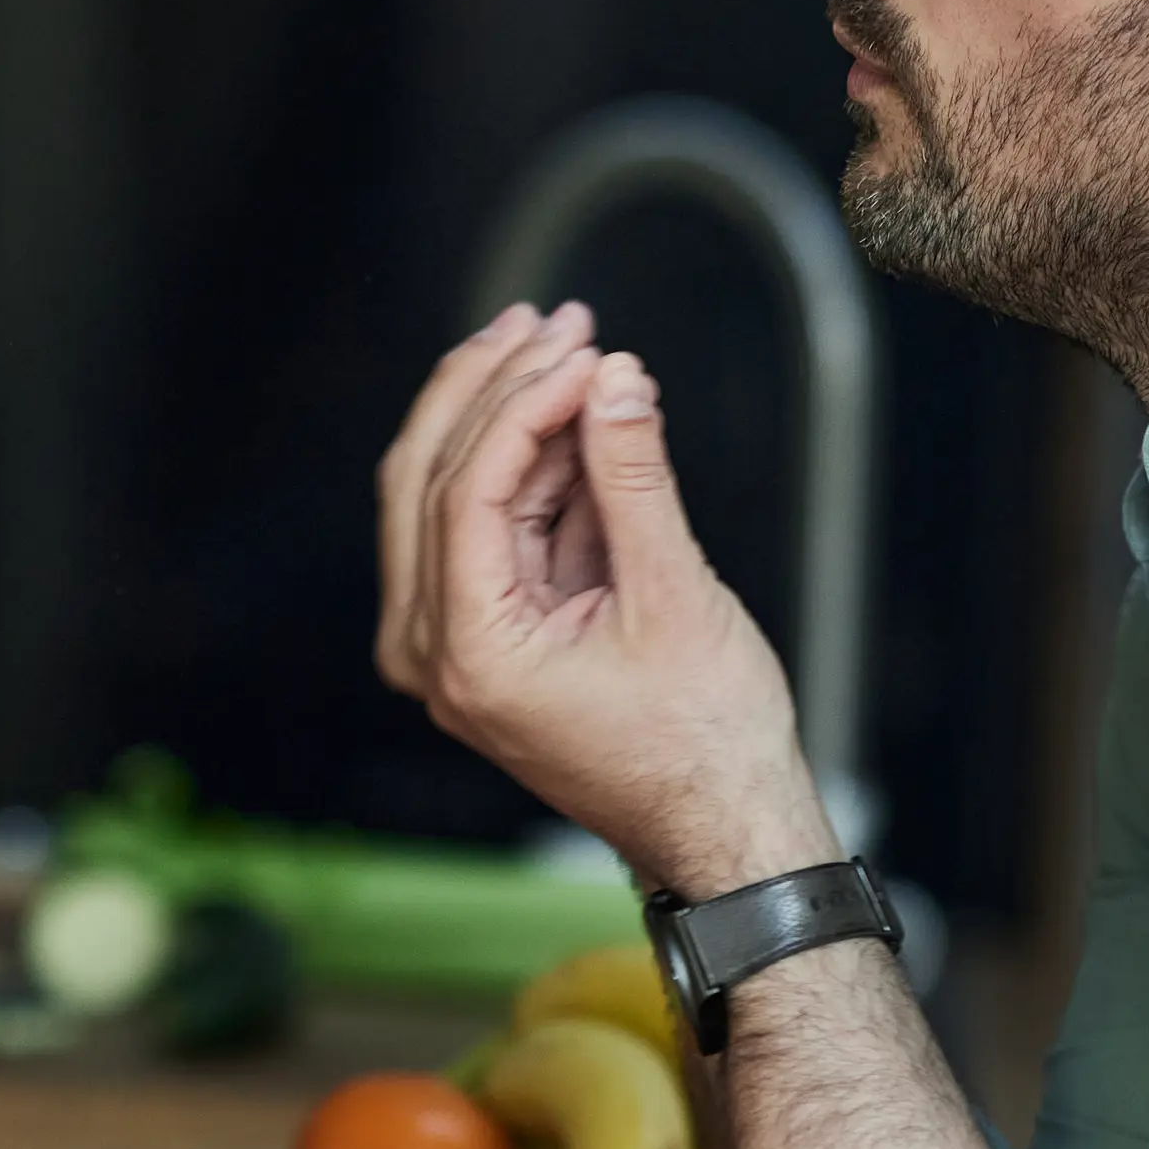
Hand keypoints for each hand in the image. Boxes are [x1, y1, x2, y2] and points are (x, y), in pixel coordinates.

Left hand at [375, 301, 837, 893]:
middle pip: (426, 480)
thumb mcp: (675, 596)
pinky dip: (526, 468)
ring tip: (575, 347)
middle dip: (491, 388)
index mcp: (468, 655)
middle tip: (556, 320)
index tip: (583, 347)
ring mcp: (449, 648)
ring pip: (447, 496)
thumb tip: (616, 378)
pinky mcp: (483, 636)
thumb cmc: (703, 743)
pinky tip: (576, 414)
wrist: (721, 828)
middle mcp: (434, 654)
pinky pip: (486, 529)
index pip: (465, 490)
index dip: (522, 402)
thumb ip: (636, 479)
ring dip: (506, 417)